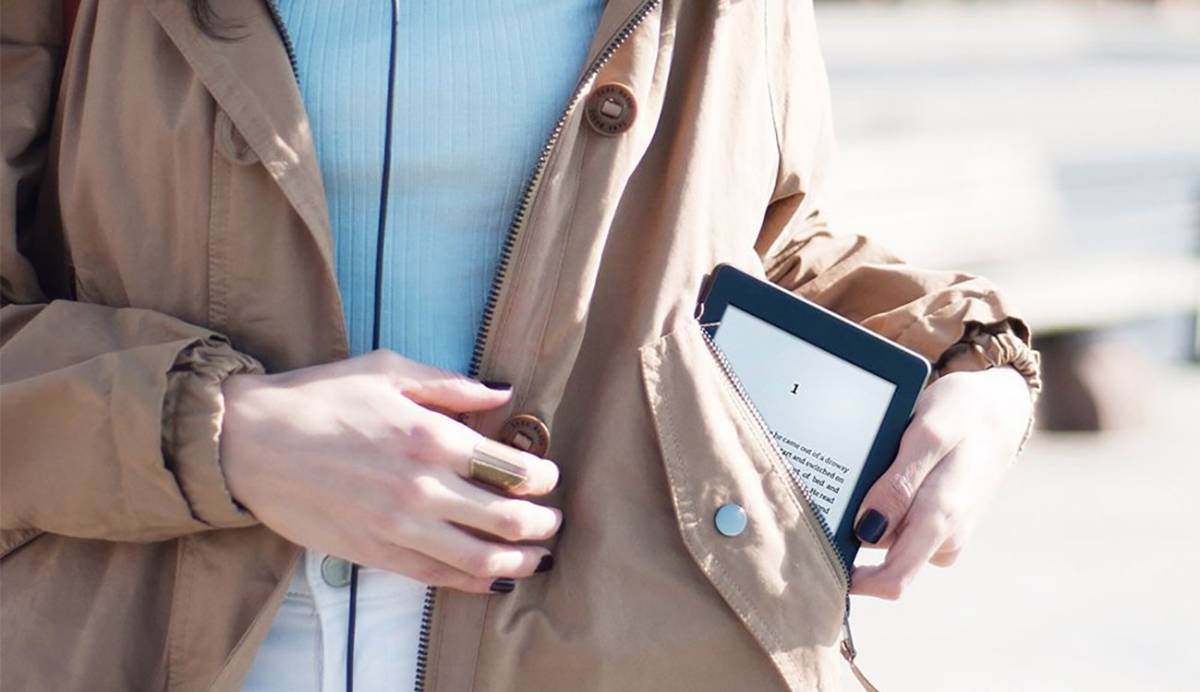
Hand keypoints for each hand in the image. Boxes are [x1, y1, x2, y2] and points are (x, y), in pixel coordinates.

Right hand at [219, 350, 561, 593]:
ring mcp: (399, 525)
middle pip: (506, 518)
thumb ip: (451, 385)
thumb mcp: (389, 369)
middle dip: (541, 523)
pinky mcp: (375, 553)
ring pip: (479, 558)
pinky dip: (474, 583)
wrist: (249, 440)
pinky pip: (437, 577)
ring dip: (520, 561)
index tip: (548, 476)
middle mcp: (422, 485)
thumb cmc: (319, 397)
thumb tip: (502, 393)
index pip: (511, 467)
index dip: (542, 477)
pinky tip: (494, 579)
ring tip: (538, 558)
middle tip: (553, 521)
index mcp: (431, 435)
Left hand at [849, 365, 1031, 598]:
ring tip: (874, 461)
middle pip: (877, 554)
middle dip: (851, 524)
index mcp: (940, 520)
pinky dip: (881, 501)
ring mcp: (941, 534)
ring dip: (867, 507)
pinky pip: (896, 523)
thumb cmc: (964, 414)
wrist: (1001, 410)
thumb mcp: (929, 433)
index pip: (892, 580)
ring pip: (883, 536)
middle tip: (842, 478)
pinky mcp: (937, 524)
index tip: (818, 553)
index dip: (854, 580)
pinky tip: (885, 470)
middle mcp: (943, 538)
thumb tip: (865, 530)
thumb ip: (898, 484)